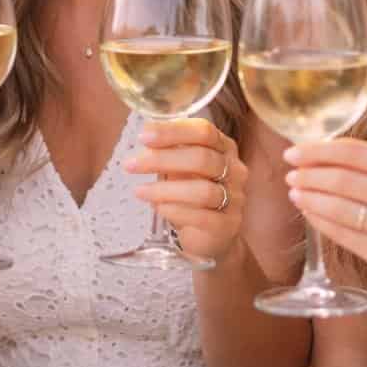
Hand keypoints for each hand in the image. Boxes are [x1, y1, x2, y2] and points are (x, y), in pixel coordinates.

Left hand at [124, 118, 246, 264]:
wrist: (211, 235)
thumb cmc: (192, 194)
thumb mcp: (181, 168)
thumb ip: (168, 151)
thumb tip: (145, 137)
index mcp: (224, 148)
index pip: (204, 131)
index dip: (173, 132)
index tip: (143, 137)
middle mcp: (235, 170)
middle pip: (201, 158)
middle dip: (162, 159)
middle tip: (131, 164)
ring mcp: (234, 199)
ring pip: (202, 190)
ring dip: (165, 189)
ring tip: (139, 191)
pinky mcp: (227, 225)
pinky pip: (201, 217)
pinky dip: (176, 211)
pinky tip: (158, 208)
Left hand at [284, 138, 366, 305]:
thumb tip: (317, 154)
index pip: (354, 152)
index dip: (318, 150)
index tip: (294, 151)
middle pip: (342, 179)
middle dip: (309, 175)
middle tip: (290, 173)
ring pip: (338, 207)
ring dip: (309, 198)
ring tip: (294, 191)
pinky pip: (341, 233)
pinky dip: (318, 221)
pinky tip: (308, 212)